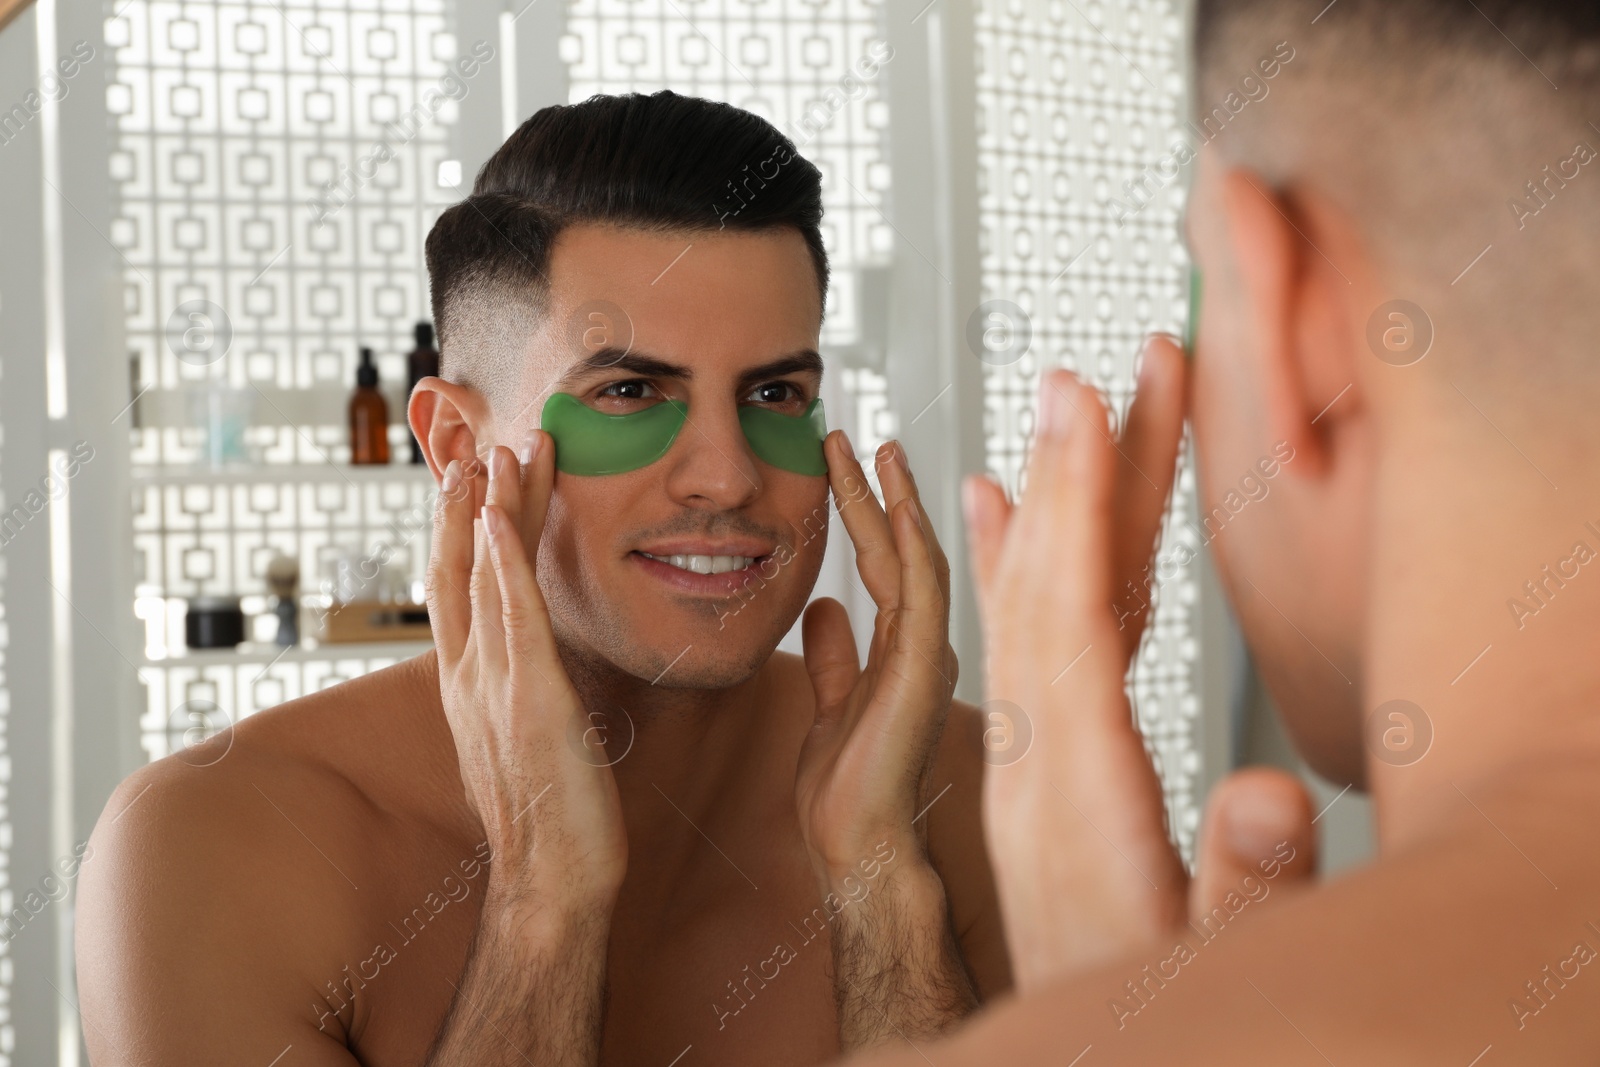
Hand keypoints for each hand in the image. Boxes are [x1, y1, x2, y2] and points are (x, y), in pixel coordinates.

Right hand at [427, 438, 626, 911]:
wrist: (551, 882)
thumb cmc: (552, 816)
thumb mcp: (529, 737)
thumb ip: (522, 692)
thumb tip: (535, 665)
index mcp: (469, 684)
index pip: (458, 587)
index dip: (459, 528)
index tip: (470, 475)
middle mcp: (469, 676)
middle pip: (456, 567)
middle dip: (461, 502)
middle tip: (472, 439)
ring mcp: (492, 685)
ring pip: (482, 577)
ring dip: (487, 507)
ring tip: (494, 449)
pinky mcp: (529, 698)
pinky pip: (511, 614)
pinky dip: (498, 559)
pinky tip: (496, 512)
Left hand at [795, 432, 976, 1048]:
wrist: (858, 849)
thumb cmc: (845, 794)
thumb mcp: (826, 705)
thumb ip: (830, 657)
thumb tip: (821, 608)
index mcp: (902, 652)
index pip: (885, 564)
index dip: (864, 510)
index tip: (842, 461)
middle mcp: (925, 647)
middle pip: (903, 549)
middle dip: (878, 489)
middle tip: (853, 433)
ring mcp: (931, 656)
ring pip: (919, 559)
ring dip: (895, 500)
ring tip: (874, 447)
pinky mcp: (927, 671)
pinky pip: (923, 595)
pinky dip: (912, 546)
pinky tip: (897, 504)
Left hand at [962, 337, 1315, 990]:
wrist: (1086, 1051)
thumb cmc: (1154, 1011)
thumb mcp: (1218, 960)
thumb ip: (1244, 883)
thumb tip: (1267, 795)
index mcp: (1076, 794)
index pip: (1066, 616)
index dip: (1075, 504)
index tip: (1075, 404)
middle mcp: (1036, 763)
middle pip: (1048, 590)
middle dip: (1074, 474)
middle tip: (1094, 370)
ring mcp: (1035, 763)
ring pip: (1039, 608)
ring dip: (1062, 507)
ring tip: (1073, 416)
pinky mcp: (1048, 771)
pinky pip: (1030, 649)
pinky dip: (1029, 571)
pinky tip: (1010, 520)